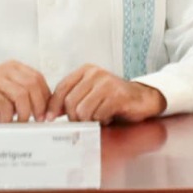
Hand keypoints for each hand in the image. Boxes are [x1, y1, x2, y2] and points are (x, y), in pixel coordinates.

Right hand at [0, 60, 54, 122]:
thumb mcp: (12, 95)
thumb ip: (29, 96)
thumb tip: (52, 110)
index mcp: (14, 67)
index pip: (38, 79)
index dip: (45, 97)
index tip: (47, 115)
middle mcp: (5, 69)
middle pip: (32, 85)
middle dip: (38, 106)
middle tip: (37, 121)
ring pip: (21, 95)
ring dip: (24, 113)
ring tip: (20, 123)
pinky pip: (4, 105)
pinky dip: (8, 117)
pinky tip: (4, 122)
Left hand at [49, 65, 166, 124]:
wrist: (142, 98)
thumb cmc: (113, 99)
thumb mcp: (90, 94)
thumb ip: (72, 99)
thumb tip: (50, 114)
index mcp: (85, 70)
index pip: (61, 88)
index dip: (53, 106)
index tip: (50, 119)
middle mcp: (95, 73)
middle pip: (70, 102)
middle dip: (74, 118)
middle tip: (85, 121)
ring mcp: (106, 83)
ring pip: (82, 111)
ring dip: (89, 120)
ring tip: (99, 117)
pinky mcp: (117, 95)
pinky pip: (98, 115)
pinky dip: (102, 121)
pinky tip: (109, 116)